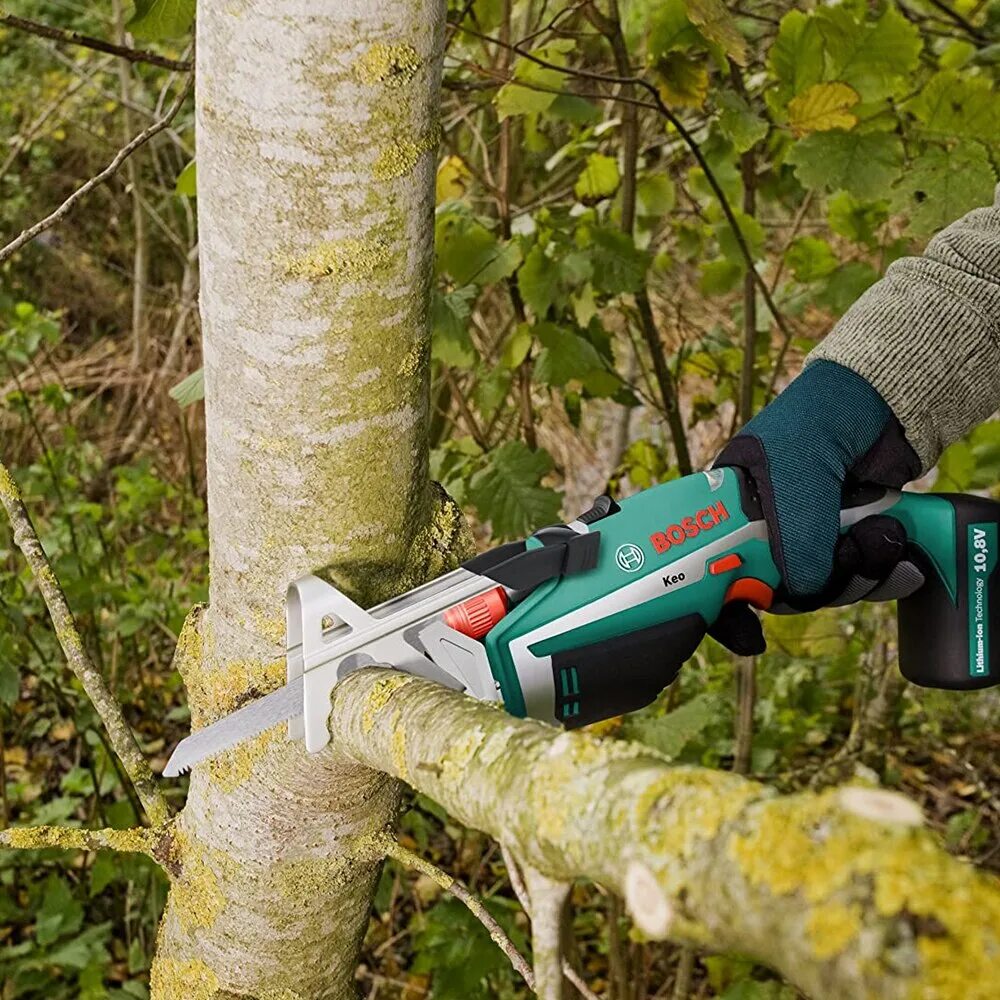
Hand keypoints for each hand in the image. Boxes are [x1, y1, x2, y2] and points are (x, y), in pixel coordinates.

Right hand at [709, 359, 921, 654]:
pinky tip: (897, 557)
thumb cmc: (814, 427)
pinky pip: (856, 579)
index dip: (723, 604)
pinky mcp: (846, 539)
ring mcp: (807, 535)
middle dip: (810, 590)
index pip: (709, 572)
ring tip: (877, 540)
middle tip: (833, 571)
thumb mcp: (793, 488)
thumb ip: (793, 547)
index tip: (743, 624)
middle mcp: (762, 528)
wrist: (882, 401)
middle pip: (772, 591)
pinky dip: (879, 573)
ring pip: (818, 589)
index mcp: (727, 510)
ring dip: (855, 577)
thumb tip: (805, 594)